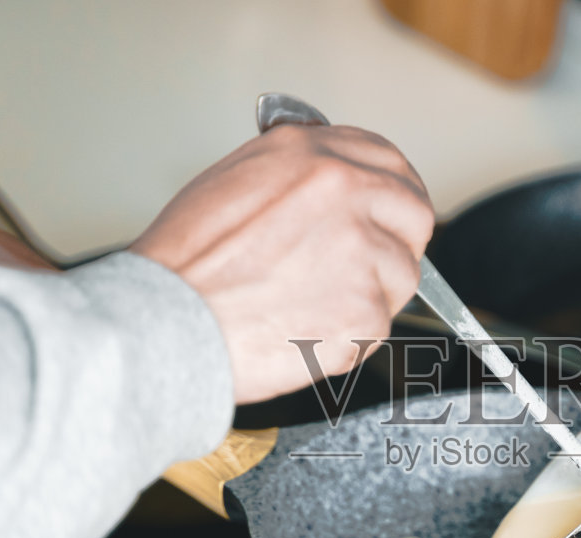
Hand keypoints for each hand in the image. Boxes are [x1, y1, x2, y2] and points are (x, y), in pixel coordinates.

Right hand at [132, 124, 433, 404]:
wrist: (165, 322)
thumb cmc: (184, 264)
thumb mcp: (235, 181)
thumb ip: (298, 176)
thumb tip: (333, 185)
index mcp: (312, 155)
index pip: (389, 162)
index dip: (393, 190)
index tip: (389, 209)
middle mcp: (346, 192)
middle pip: (414, 215)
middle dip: (396, 243)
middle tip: (366, 269)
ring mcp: (362, 252)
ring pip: (400, 277)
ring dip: (368, 296)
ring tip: (308, 309)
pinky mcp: (366, 311)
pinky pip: (377, 328)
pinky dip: (348, 339)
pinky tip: (300, 334)